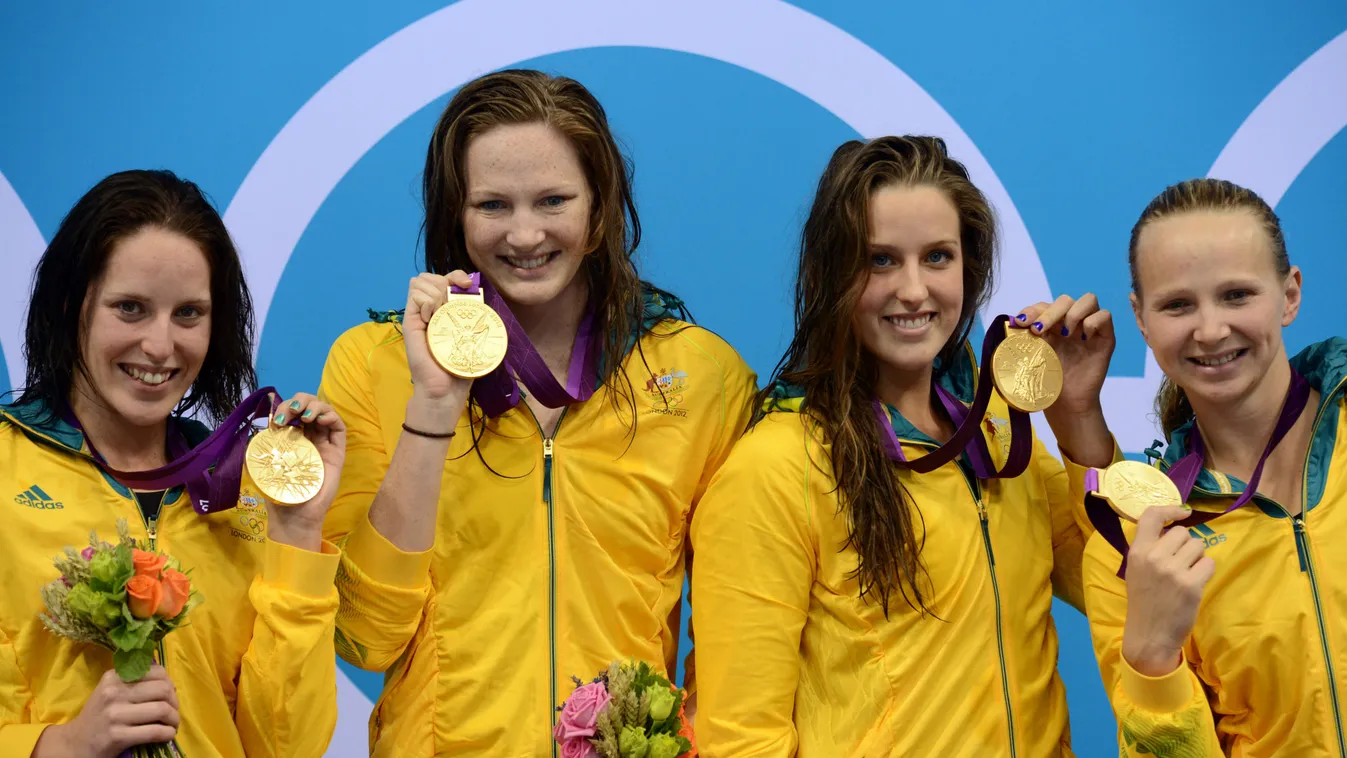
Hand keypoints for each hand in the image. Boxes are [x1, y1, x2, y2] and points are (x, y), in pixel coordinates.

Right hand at [34, 666, 179, 757]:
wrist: (74, 744)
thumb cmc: (99, 716)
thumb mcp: (110, 692)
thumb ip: (134, 682)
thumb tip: (168, 681)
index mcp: (113, 678)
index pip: (155, 672)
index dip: (169, 684)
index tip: (169, 695)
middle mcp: (113, 693)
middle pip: (162, 690)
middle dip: (175, 702)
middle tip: (172, 712)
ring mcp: (114, 715)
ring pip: (162, 710)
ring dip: (174, 719)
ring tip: (172, 725)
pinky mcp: (117, 736)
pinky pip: (155, 731)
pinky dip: (167, 733)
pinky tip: (166, 735)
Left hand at [264, 392, 345, 550]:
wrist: (295, 516)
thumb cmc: (280, 494)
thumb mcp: (263, 467)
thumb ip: (261, 449)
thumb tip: (257, 430)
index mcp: (292, 439)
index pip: (293, 413)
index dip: (285, 408)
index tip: (275, 420)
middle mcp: (310, 437)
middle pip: (310, 406)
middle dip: (299, 401)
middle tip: (290, 412)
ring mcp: (324, 443)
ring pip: (325, 412)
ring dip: (314, 406)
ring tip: (304, 416)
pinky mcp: (337, 452)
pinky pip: (339, 427)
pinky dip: (330, 416)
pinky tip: (317, 419)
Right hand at [404, 271, 475, 408]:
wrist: (444, 389)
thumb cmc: (459, 366)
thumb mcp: (471, 337)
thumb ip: (472, 316)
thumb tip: (479, 295)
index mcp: (444, 309)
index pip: (445, 278)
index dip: (456, 275)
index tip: (467, 285)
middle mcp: (429, 309)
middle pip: (429, 276)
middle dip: (444, 282)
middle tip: (451, 304)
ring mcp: (417, 314)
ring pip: (420, 281)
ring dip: (435, 293)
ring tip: (441, 314)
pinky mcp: (409, 322)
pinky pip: (415, 296)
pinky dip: (427, 302)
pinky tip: (432, 318)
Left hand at [1013, 293, 1114, 414]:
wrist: (1066, 402)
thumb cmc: (1048, 381)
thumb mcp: (1032, 356)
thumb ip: (1024, 338)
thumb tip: (1012, 322)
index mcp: (1052, 325)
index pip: (1045, 305)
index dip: (1033, 310)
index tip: (1022, 322)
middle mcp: (1071, 323)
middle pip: (1065, 300)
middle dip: (1050, 312)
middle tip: (1039, 330)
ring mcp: (1089, 329)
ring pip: (1088, 300)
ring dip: (1073, 313)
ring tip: (1064, 334)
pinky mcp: (1105, 338)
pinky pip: (1105, 316)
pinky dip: (1092, 322)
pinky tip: (1083, 339)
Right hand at [1121, 506, 1212, 676]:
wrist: (1149, 635)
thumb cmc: (1144, 601)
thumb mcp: (1136, 570)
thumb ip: (1149, 548)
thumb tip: (1174, 528)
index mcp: (1137, 552)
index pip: (1151, 516)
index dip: (1170, 509)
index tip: (1182, 513)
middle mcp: (1154, 557)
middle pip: (1182, 532)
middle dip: (1185, 545)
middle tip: (1179, 563)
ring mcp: (1173, 571)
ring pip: (1198, 546)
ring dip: (1197, 558)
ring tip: (1186, 574)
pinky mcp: (1191, 585)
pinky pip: (1208, 564)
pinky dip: (1205, 572)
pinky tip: (1194, 584)